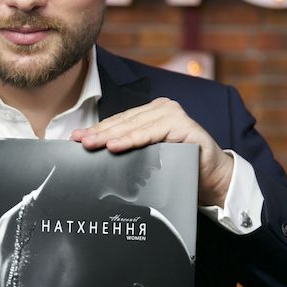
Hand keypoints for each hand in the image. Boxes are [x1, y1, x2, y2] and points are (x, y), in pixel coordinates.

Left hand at [71, 98, 233, 207]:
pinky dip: (133, 140)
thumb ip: (130, 149)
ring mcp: (173, 114)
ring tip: (91, 144)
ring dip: (111, 136)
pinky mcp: (183, 124)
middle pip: (123, 122)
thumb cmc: (178, 167)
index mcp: (151, 113)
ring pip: (135, 126)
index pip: (119, 122)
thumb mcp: (148, 157)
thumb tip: (96, 152)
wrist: (211, 178)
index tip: (76, 139)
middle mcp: (161, 109)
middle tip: (79, 142)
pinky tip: (116, 145)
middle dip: (99, 133)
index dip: (97, 130)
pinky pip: (152, 133)